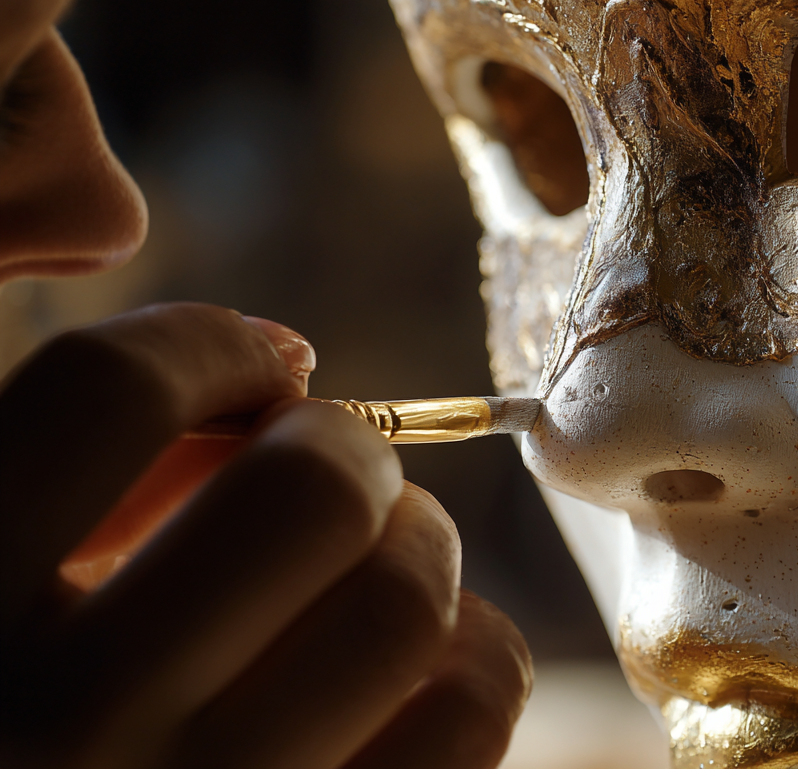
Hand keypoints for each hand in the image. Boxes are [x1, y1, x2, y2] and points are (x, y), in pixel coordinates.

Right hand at [0, 303, 530, 768]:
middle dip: (346, 448)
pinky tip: (424, 653)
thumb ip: (55, 446)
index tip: (266, 360)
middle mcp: (58, 731)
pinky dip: (477, 650)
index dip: (213, 344)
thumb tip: (265, 357)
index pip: (107, 392)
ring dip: (419, 544)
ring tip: (382, 555)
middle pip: (304, 491)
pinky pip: (474, 708)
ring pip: (407, 600)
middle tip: (338, 465)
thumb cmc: (24, 699)